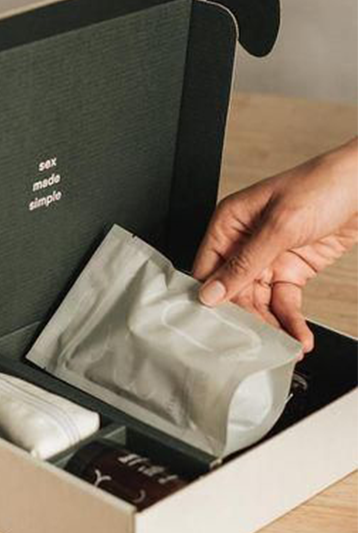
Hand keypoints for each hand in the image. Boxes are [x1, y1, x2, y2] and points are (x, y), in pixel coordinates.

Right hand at [193, 138, 357, 352]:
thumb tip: (212, 292)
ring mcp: (268, 258)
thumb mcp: (280, 226)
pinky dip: (291, 321)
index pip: (208, 269)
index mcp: (229, 223)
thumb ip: (245, 263)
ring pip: (259, 302)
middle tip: (255, 343)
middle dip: (246, 318)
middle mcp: (243, 242)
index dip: (211, 298)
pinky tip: (297, 337)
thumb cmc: (324, 185)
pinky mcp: (292, 270)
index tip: (217, 327)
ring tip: (284, 346)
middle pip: (233, 291)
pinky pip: (284, 302)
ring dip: (271, 325)